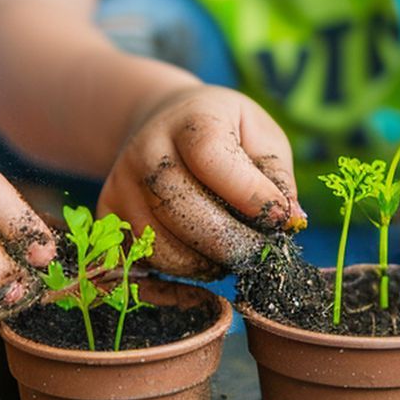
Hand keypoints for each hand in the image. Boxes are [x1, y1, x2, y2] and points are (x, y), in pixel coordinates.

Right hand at [98, 84, 305, 277]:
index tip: (281, 219)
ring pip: (158, 243)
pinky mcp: (108, 215)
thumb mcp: (260, 136)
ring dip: (202, 264)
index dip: (249, 195)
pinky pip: (137, 262)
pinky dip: (173, 278)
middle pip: (180, 207)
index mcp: (190, 120)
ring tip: (230, 257)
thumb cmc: (226, 132)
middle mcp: (145, 150)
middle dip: (229, 242)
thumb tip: (291, 221)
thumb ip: (276, 175)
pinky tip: (203, 268)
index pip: (211, 158)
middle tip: (258, 254)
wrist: (162, 121)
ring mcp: (120, 184)